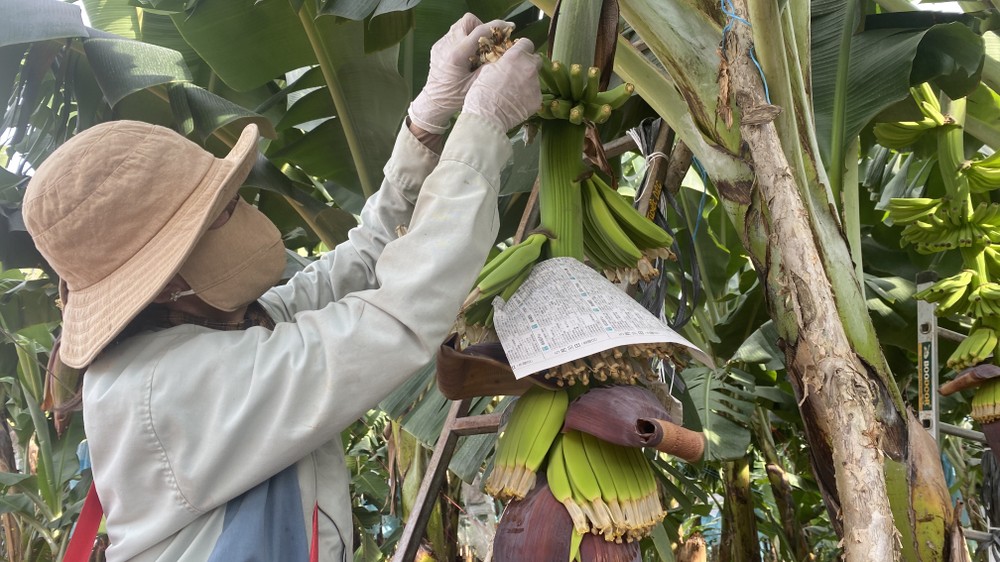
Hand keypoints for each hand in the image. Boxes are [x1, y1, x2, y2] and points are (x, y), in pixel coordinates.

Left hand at [408, 14, 512, 134]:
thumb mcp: (476, 83)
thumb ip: (490, 65)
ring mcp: (441, 44)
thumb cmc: (454, 96)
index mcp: (457, 54)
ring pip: (460, 25)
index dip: (497, 26)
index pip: (480, 31)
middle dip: (481, 26)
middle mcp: (447, 45)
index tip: (509, 27)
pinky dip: (463, 39)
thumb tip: (504, 52)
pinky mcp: (437, 46)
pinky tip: (466, 54)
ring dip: (472, 32)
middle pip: (468, 21)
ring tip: (478, 48)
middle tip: (488, 41)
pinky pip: (453, 34)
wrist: (434, 101)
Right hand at [463, 39, 540, 132]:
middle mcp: (529, 68)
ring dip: (527, 81)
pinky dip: (528, 96)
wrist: (487, 117)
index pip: (527, 43)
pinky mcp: (538, 100)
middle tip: (516, 72)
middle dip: (527, 63)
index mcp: (515, 56)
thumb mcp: (487, 69)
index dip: (521, 48)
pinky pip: (535, 94)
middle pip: (536, 59)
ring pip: (535, 78)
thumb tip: (506, 60)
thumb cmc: (482, 93)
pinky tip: (516, 102)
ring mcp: (535, 85)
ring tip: (513, 91)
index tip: (517, 53)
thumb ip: (502, 61)